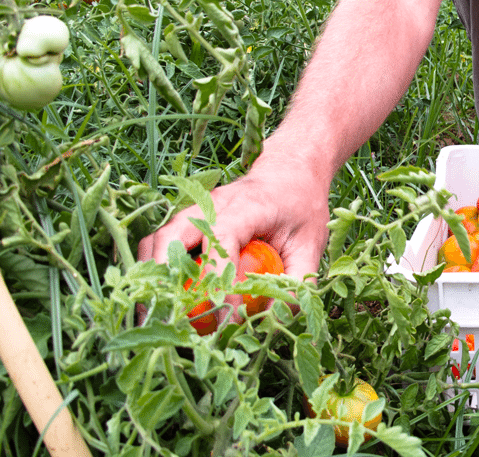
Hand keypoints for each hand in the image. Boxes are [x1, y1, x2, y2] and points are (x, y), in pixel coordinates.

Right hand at [137, 160, 330, 324]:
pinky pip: (159, 244)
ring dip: (151, 276)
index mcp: (246, 206)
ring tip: (154, 314)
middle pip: (172, 236)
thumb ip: (298, 280)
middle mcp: (211, 204)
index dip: (218, 279)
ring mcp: (193, 210)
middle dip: (164, 279)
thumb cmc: (301, 208)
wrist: (290, 174)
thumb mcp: (312, 243)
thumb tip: (274, 318)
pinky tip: (159, 299)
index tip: (226, 316)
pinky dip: (153, 270)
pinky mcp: (186, 220)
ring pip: (157, 240)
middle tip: (167, 319)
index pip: (221, 240)